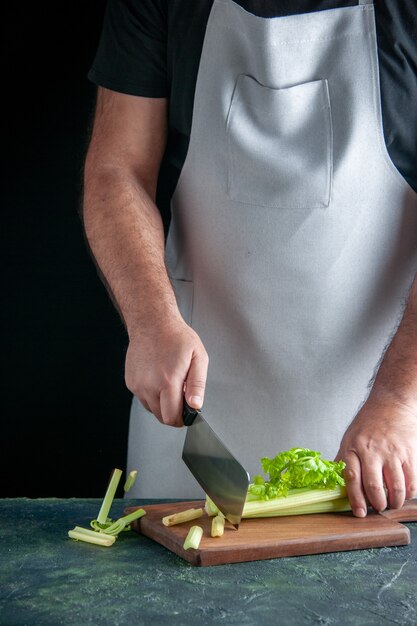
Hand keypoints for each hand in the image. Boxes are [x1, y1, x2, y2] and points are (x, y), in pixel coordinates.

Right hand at [125, 319, 208, 426]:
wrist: (152, 323)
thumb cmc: (176, 337)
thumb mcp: (198, 357)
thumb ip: (197, 385)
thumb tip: (195, 405)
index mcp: (168, 381)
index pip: (171, 418)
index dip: (182, 419)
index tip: (187, 413)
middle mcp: (149, 386)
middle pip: (161, 417)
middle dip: (173, 412)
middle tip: (181, 394)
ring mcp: (137, 385)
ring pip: (152, 409)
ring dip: (162, 403)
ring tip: (169, 383)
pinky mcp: (130, 382)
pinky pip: (143, 398)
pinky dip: (152, 395)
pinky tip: (158, 378)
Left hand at [335, 398, 416, 516]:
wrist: (391, 403)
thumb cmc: (369, 421)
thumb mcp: (349, 437)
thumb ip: (344, 459)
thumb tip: (334, 482)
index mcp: (353, 447)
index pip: (351, 477)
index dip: (355, 498)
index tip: (359, 512)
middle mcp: (372, 450)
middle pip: (374, 486)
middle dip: (377, 504)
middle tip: (377, 508)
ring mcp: (392, 452)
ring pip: (395, 488)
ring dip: (393, 502)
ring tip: (390, 503)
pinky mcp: (409, 453)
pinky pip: (411, 482)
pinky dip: (408, 493)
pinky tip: (404, 493)